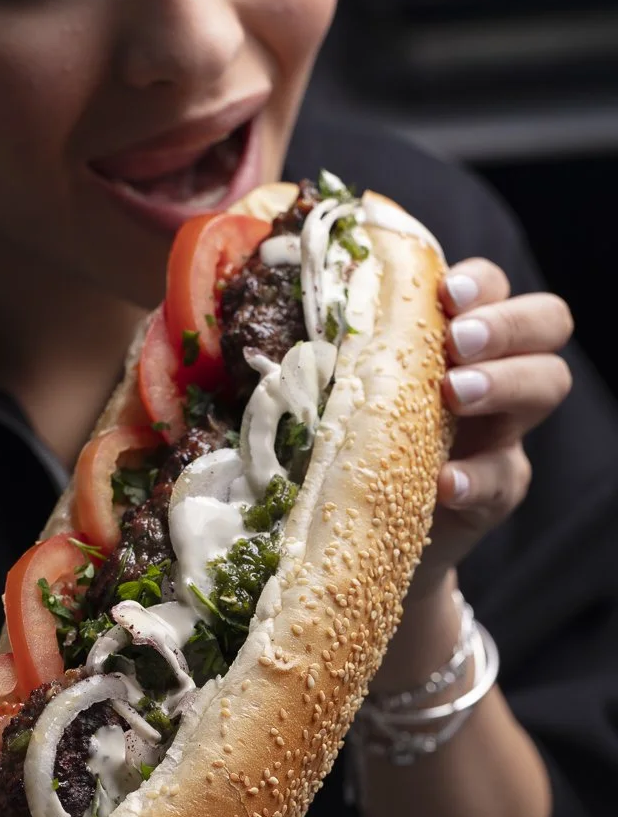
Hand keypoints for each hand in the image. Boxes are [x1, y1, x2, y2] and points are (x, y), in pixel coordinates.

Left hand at [371, 258, 572, 693]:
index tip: (444, 294)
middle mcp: (493, 371)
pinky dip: (475, 476)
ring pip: (546, 383)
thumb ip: (336, 350)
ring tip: (454, 395)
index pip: (491, 286)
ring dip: (503, 382)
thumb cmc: (350, 439)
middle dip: (505, 323)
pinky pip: (506, 475)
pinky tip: (443, 482)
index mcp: (454, 335)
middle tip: (457, 342)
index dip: (479, 282)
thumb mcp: (345, 388)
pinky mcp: (498, 489)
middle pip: (545, 320)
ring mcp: (502, 430)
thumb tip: (270, 308)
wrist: (366, 534)